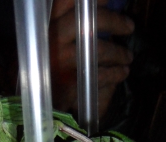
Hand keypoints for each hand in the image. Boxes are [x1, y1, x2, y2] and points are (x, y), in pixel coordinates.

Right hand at [49, 0, 133, 119]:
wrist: (37, 107)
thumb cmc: (46, 71)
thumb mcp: (48, 45)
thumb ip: (65, 26)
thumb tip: (90, 8)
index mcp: (45, 27)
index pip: (65, 3)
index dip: (91, 0)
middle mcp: (51, 41)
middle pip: (87, 22)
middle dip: (113, 21)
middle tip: (129, 26)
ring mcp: (60, 64)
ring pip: (98, 50)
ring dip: (119, 52)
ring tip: (128, 56)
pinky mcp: (69, 86)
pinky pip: (100, 75)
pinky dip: (116, 73)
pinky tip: (123, 72)